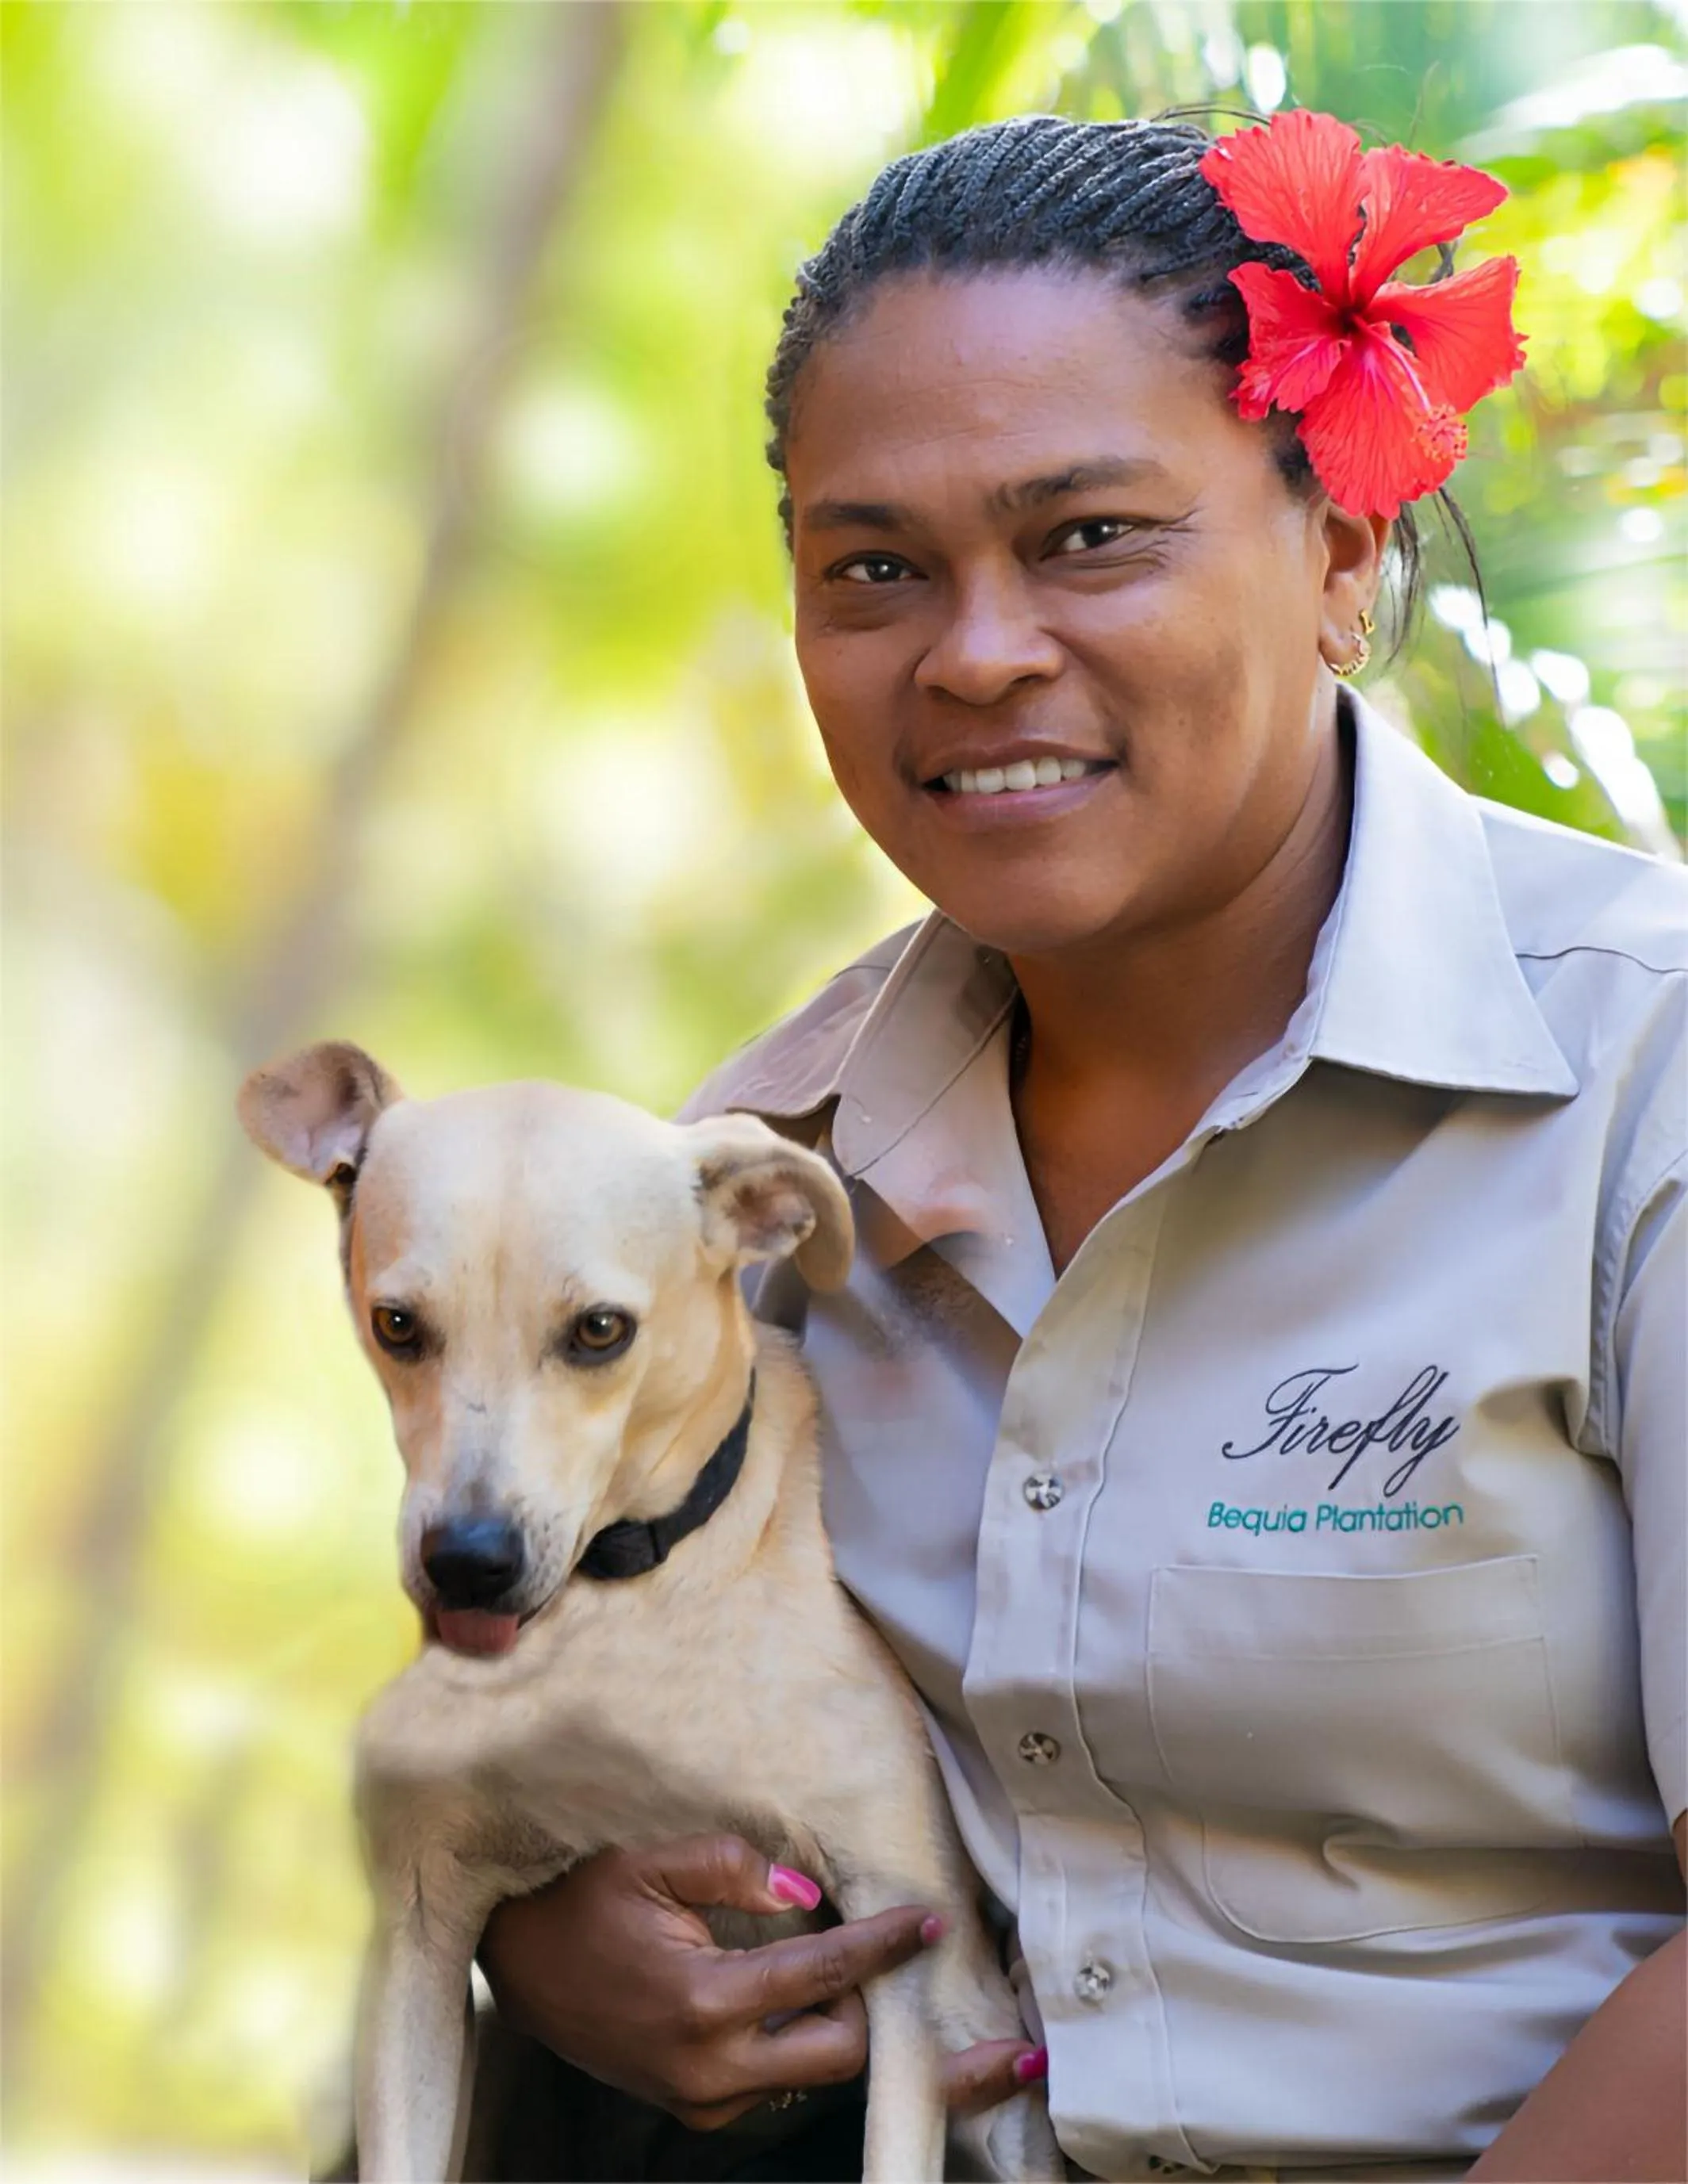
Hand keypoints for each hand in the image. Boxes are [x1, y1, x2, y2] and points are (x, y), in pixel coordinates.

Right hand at [478, 1833, 973, 2131]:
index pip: (822, 1976)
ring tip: (835, 1964)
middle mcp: (708, 2069)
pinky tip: (794, 1996)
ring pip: (811, 2075)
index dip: (882, 1947)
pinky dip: (799, 2041)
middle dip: (868, 2002)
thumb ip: (735, 1867)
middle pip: (840, 2054)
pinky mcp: (694, 2108)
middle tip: (865, 1944)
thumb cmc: (582, 1900)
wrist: (519, 1964)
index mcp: (702, 2002)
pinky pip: (775, 2082)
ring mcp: (701, 2099)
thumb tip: (807, 1892)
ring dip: (836, 2022)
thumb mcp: (650, 1860)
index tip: (927, 1923)